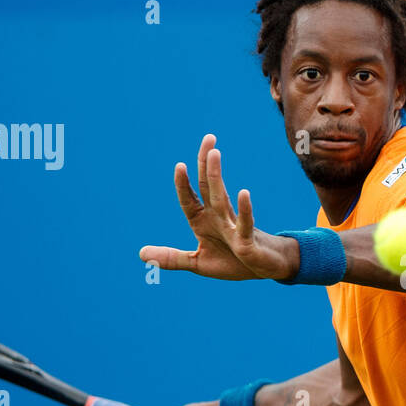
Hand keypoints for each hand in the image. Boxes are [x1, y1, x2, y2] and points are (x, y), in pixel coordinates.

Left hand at [138, 134, 300, 281]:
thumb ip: (172, 258)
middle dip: (204, 163)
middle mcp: (217, 218)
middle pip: (207, 187)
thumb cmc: (233, 262)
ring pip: (221, 197)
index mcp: (203, 222)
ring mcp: (232, 227)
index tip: (180, 165)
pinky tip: (243, 193)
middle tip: (209, 138)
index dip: (183, 184)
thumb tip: (141, 254)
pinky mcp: (246, 241)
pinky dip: (244, 209)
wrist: (264, 267)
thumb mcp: (198, 263)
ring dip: (215, 176)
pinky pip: (245, 223)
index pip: (189, 200)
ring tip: (215, 153)